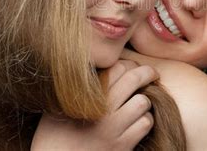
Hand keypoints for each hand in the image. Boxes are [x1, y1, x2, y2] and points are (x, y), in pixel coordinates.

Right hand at [31, 60, 157, 150]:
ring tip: (139, 104)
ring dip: (144, 101)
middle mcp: (101, 109)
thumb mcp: (59, 107)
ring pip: (143, 102)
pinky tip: (138, 123)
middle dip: (147, 72)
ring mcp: (113, 128)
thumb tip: (95, 71)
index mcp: (86, 95)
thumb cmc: (53, 137)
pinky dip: (145, 121)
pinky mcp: (122, 146)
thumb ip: (77, 89)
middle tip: (152, 74)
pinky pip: (145, 124)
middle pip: (134, 78)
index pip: (117, 68)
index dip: (129, 64)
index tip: (133, 67)